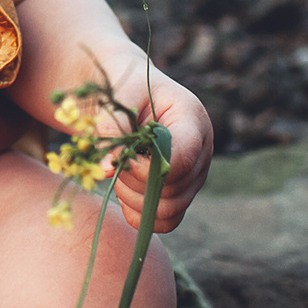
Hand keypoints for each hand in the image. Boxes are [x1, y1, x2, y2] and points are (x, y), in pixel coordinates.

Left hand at [107, 67, 210, 233]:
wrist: (129, 91)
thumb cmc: (124, 86)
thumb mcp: (118, 96)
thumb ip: (112, 128)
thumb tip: (106, 169)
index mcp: (192, 120)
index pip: (182, 160)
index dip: (149, 169)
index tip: (123, 160)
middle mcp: (201, 152)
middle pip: (174, 191)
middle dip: (135, 183)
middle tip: (114, 161)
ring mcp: (194, 175)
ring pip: (169, 211)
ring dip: (133, 199)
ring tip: (117, 171)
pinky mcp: (181, 192)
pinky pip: (165, 221)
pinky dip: (139, 213)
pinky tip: (124, 189)